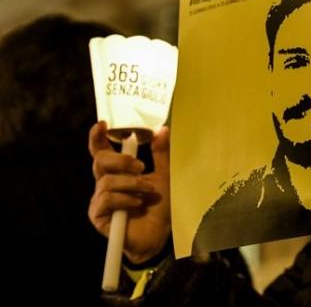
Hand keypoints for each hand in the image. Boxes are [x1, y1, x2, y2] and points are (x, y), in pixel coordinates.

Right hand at [88, 121, 171, 263]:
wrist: (159, 234)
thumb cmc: (160, 205)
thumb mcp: (165, 176)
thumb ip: (161, 154)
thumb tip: (163, 129)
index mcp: (117, 171)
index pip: (101, 150)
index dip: (97, 137)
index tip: (103, 124)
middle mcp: (105, 183)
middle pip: (100, 161)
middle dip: (121, 160)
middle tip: (141, 167)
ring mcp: (99, 199)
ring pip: (107, 181)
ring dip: (131, 184)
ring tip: (147, 192)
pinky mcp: (97, 215)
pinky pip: (106, 199)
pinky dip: (125, 199)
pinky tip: (136, 204)